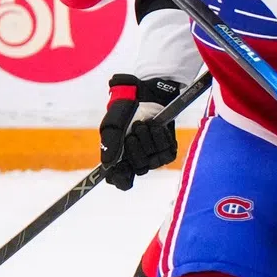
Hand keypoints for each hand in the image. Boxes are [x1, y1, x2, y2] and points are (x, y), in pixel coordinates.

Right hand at [99, 75, 184, 189]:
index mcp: (119, 159)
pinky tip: (156, 126)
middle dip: (135, 147)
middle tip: (133, 131)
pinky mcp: (168, 150)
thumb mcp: (112, 126)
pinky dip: (161, 137)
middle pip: (138, 168)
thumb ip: (110, 144)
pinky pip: (168, 153)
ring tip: (143, 125)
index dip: (121, 180)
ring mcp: (154, 157)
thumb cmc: (125, 112)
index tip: (122, 171)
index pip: (120, 180)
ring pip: (153, 161)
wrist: (145, 96)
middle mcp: (137, 161)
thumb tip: (108, 165)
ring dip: (148, 139)